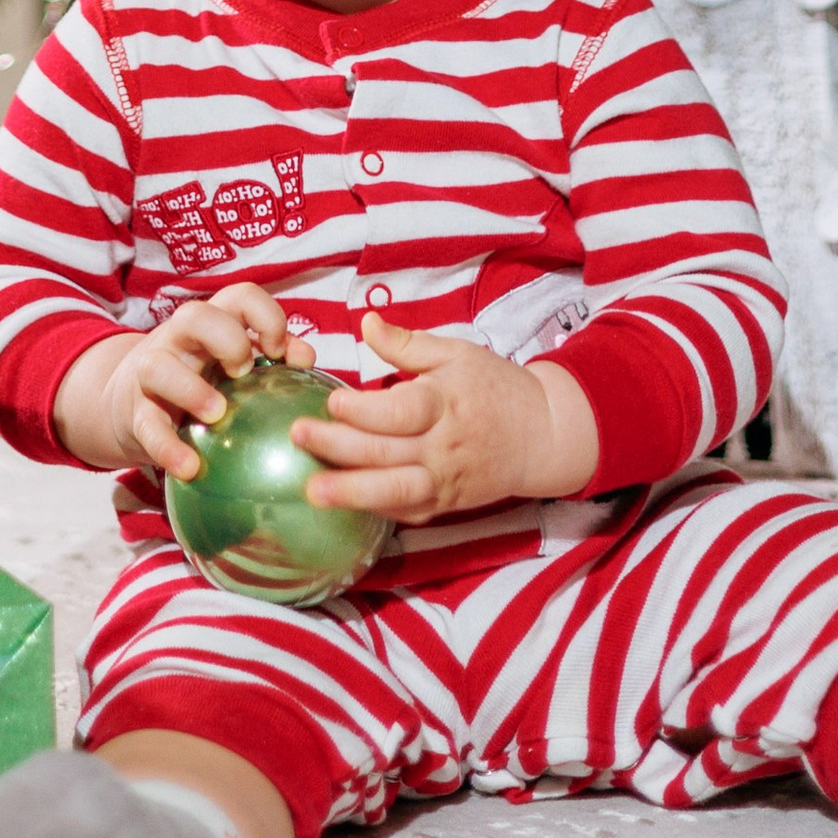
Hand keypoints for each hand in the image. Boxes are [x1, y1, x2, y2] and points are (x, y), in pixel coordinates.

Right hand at [51, 286, 314, 482]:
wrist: (133, 404)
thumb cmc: (201, 379)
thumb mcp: (233, 362)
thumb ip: (273, 356)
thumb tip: (305, 359)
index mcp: (213, 322)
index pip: (240, 296)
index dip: (266, 316)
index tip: (279, 351)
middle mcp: (179, 340)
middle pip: (195, 315)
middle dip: (227, 340)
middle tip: (244, 373)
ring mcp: (152, 373)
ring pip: (159, 366)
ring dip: (191, 389)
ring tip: (217, 414)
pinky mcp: (137, 414)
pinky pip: (148, 427)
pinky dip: (169, 448)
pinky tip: (190, 467)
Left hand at [291, 313, 597, 524]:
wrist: (541, 435)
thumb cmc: (496, 387)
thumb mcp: (456, 353)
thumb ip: (407, 345)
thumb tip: (366, 324)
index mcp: (445, 403)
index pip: (400, 411)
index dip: (364, 409)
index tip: (332, 401)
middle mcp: (442, 447)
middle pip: (386, 452)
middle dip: (338, 447)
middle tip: (297, 436)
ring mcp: (444, 481)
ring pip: (395, 492)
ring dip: (352, 493)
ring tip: (313, 491)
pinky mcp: (444, 505)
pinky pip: (407, 513)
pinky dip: (376, 511)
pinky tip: (344, 506)